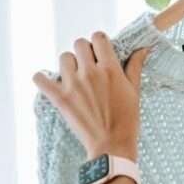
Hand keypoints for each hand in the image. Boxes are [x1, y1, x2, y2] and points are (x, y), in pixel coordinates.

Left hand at [33, 34, 150, 160]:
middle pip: (79, 44)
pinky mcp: (60, 97)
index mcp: (110, 69)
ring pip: (63, 57)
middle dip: (85, 52)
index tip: (101, 53)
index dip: (100, 43)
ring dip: (69, 64)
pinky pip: (40, 78)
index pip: (99, 37)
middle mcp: (90, 73)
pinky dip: (42, 78)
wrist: (112, 145)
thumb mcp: (134, 91)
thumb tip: (143, 48)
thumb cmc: (127, 120)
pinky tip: (50, 82)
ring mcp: (73, 84)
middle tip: (89, 66)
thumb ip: (135, 66)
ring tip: (75, 78)